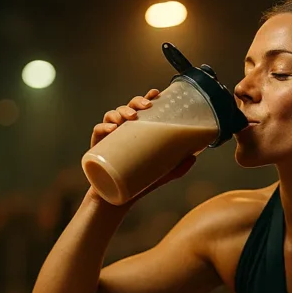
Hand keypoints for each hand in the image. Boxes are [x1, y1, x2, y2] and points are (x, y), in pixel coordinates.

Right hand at [88, 89, 195, 205]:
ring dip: (121, 111)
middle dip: (135, 102)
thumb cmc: (139, 183)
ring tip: (130, 118)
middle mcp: (122, 130)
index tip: (156, 93)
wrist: (117, 199)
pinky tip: (112, 128)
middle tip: (145, 107)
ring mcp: (109, 137)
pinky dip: (103, 127)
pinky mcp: (97, 147)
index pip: (141, 109)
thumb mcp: (162, 174)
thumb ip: (178, 167)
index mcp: (137, 131)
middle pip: (128, 108)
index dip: (147, 97)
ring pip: (112, 115)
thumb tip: (194, 156)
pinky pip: (98, 132)